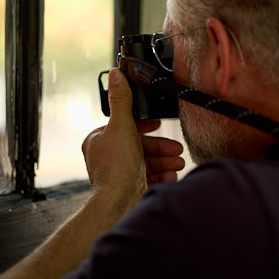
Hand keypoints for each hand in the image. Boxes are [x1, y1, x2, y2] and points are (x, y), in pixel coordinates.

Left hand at [82, 69, 183, 207]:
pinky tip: (172, 175)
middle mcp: (107, 156)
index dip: (146, 125)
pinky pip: (149, 178)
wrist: (118, 203)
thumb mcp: (121, 126)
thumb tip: (116, 75)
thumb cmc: (116, 168)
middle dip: (161, 147)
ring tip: (178, 163)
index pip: (126, 126)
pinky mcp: (129, 188)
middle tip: (177, 149)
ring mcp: (118, 173)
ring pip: (147, 162)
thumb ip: (122, 101)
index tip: (160, 125)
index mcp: (100, 140)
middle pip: (140, 145)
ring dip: (165, 161)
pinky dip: (162, 175)